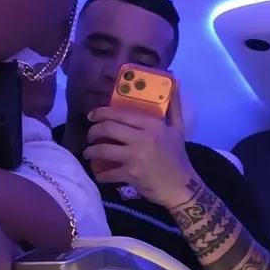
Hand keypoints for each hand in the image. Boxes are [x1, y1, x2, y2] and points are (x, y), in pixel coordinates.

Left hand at [83, 93, 197, 207]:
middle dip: (93, 132)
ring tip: (88, 153)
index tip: (92, 116)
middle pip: (108, 129)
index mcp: (153, 125)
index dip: (102, 113)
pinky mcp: (131, 174)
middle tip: (90, 136)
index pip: (121, 114)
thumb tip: (176, 82)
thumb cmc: (178, 157)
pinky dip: (100, 174)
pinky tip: (99, 174)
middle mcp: (143, 138)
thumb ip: (174, 107)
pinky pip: (108, 173)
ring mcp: (136, 157)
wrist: (181, 187)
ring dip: (91, 152)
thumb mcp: (178, 130)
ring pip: (103, 150)